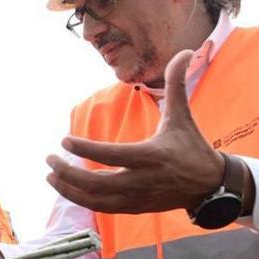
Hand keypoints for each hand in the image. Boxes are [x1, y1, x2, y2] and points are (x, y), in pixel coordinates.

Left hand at [45, 49, 225, 213]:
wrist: (209, 186)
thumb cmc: (192, 147)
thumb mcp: (182, 116)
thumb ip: (176, 83)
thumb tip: (185, 50)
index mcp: (150, 156)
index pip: (110, 155)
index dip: (84, 148)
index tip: (64, 140)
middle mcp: (141, 180)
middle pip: (95, 183)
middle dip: (67, 173)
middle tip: (49, 159)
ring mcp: (136, 198)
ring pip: (94, 200)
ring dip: (69, 189)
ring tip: (51, 176)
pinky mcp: (134, 208)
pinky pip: (101, 208)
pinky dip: (81, 200)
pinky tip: (68, 188)